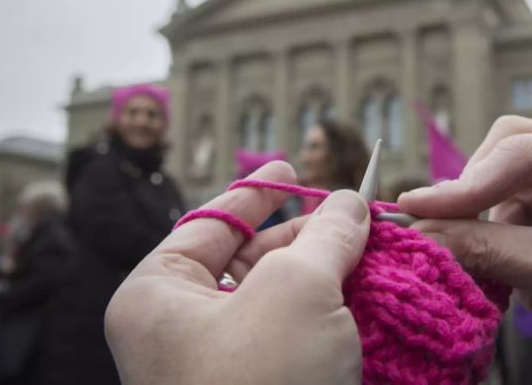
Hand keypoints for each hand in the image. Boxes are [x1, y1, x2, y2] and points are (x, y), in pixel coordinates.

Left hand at [105, 161, 369, 384]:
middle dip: (306, 236)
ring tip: (373, 257)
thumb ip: (325, 237)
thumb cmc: (260, 383)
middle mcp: (182, 331)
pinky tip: (369, 302)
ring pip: (281, 301)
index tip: (290, 168)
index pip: (207, 224)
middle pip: (249, 260)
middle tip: (355, 219)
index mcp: (158, 296)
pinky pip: (298, 340)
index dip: (254, 192)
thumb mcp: (295, 290)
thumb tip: (349, 205)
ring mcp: (223, 367)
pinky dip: (332, 317)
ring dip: (327, 276)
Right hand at [399, 116, 531, 384]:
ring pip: (503, 186)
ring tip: (508, 278)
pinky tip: (520, 280)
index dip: (466, 183)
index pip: (525, 152)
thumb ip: (488, 249)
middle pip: (508, 154)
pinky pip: (509, 213)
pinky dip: (501, 244)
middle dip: (478, 198)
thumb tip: (418, 232)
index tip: (415, 208)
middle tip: (448, 236)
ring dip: (490, 230)